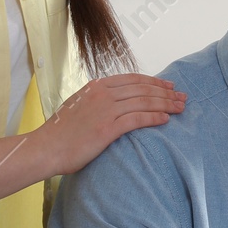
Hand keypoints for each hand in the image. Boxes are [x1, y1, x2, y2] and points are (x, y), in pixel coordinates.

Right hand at [31, 74, 185, 174]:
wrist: (45, 148)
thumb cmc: (60, 133)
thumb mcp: (78, 107)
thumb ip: (97, 101)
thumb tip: (113, 102)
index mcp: (96, 86)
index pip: (133, 79)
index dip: (154, 82)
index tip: (168, 85)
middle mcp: (103, 93)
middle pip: (143, 89)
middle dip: (165, 92)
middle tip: (182, 97)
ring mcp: (105, 109)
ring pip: (144, 102)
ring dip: (166, 104)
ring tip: (180, 107)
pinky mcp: (107, 128)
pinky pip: (137, 119)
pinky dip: (154, 117)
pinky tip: (166, 119)